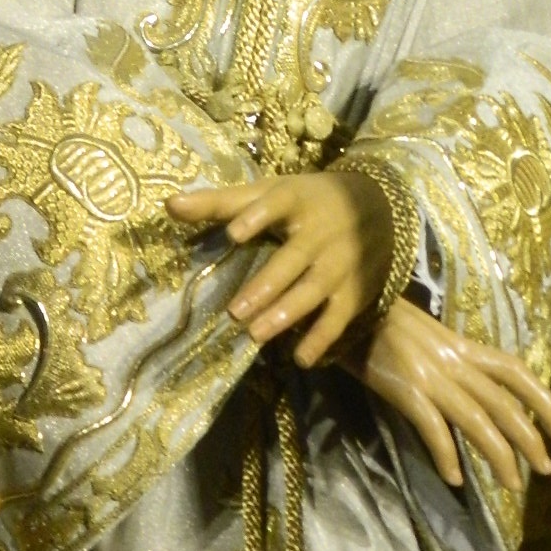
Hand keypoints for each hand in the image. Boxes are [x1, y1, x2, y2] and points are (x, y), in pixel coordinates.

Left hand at [166, 171, 394, 368]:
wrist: (381, 206)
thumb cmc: (307, 202)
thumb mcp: (270, 192)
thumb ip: (220, 202)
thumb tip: (169, 205)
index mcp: (297, 200)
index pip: (279, 202)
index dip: (257, 216)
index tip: (233, 232)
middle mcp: (321, 231)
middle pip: (294, 258)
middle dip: (267, 285)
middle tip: (235, 312)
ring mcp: (341, 262)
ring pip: (315, 290)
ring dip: (287, 313)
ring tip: (256, 335)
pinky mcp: (356, 290)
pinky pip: (339, 317)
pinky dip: (322, 338)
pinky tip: (301, 358)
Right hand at [348, 296, 550, 493]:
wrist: (354, 308)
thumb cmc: (388, 324)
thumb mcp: (431, 340)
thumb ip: (454, 364)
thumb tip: (478, 395)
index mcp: (464, 347)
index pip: (516, 372)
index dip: (544, 400)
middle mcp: (456, 362)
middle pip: (504, 402)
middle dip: (531, 437)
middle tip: (548, 469)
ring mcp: (432, 376)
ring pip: (478, 419)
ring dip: (500, 455)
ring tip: (514, 485)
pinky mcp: (406, 390)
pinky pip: (433, 427)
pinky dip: (446, 453)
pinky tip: (454, 479)